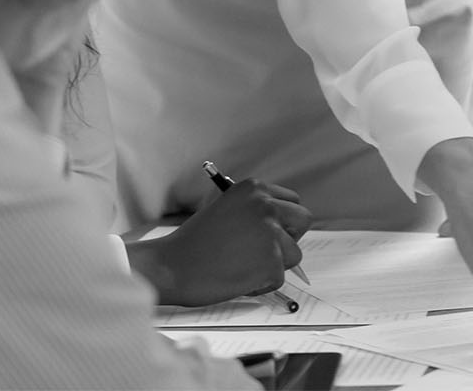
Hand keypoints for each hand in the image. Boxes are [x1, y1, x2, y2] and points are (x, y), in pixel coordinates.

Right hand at [129, 179, 312, 306]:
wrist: (168, 266)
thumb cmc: (193, 243)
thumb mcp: (227, 210)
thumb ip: (255, 212)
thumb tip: (284, 226)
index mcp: (255, 188)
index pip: (293, 201)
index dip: (283, 221)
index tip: (269, 233)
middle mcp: (266, 205)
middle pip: (303, 220)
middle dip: (289, 238)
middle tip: (264, 252)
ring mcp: (271, 233)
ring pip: (294, 254)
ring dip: (273, 265)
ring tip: (242, 266)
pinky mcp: (271, 262)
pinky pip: (279, 278)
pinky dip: (261, 284)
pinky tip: (236, 279)